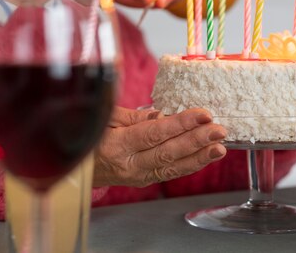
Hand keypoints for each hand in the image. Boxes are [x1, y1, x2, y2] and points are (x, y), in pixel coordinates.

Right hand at [93, 107, 226, 186]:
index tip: (201, 115)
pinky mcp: (145, 181)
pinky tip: (206, 156)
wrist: (76, 170)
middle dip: (196, 142)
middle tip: (218, 131)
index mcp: (117, 146)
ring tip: (220, 148)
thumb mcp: (104, 120)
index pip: (153, 134)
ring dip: (199, 157)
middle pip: (168, 153)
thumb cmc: (89, 139)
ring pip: (173, 167)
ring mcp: (138, 176)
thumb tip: (161, 114)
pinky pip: (170, 173)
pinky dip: (190, 165)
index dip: (179, 125)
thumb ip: (132, 116)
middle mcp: (129, 165)